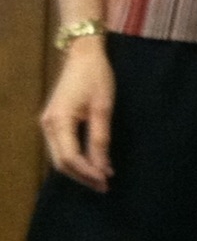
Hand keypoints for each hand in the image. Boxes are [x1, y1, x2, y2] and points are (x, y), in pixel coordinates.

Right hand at [38, 36, 114, 192]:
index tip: (106, 181)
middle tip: (104, 186)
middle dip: (82, 176)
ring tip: (100, 178)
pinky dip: (75, 158)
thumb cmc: (96, 77)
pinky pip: (61, 147)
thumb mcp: (103, 107)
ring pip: (60, 157)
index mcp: (59, 122)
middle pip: (61, 162)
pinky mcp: (53, 121)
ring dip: (79, 169)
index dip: (88, 172)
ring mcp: (48, 124)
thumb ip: (100, 138)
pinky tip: (91, 162)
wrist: (83, 54)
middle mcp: (47, 126)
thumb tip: (103, 166)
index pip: (71, 158)